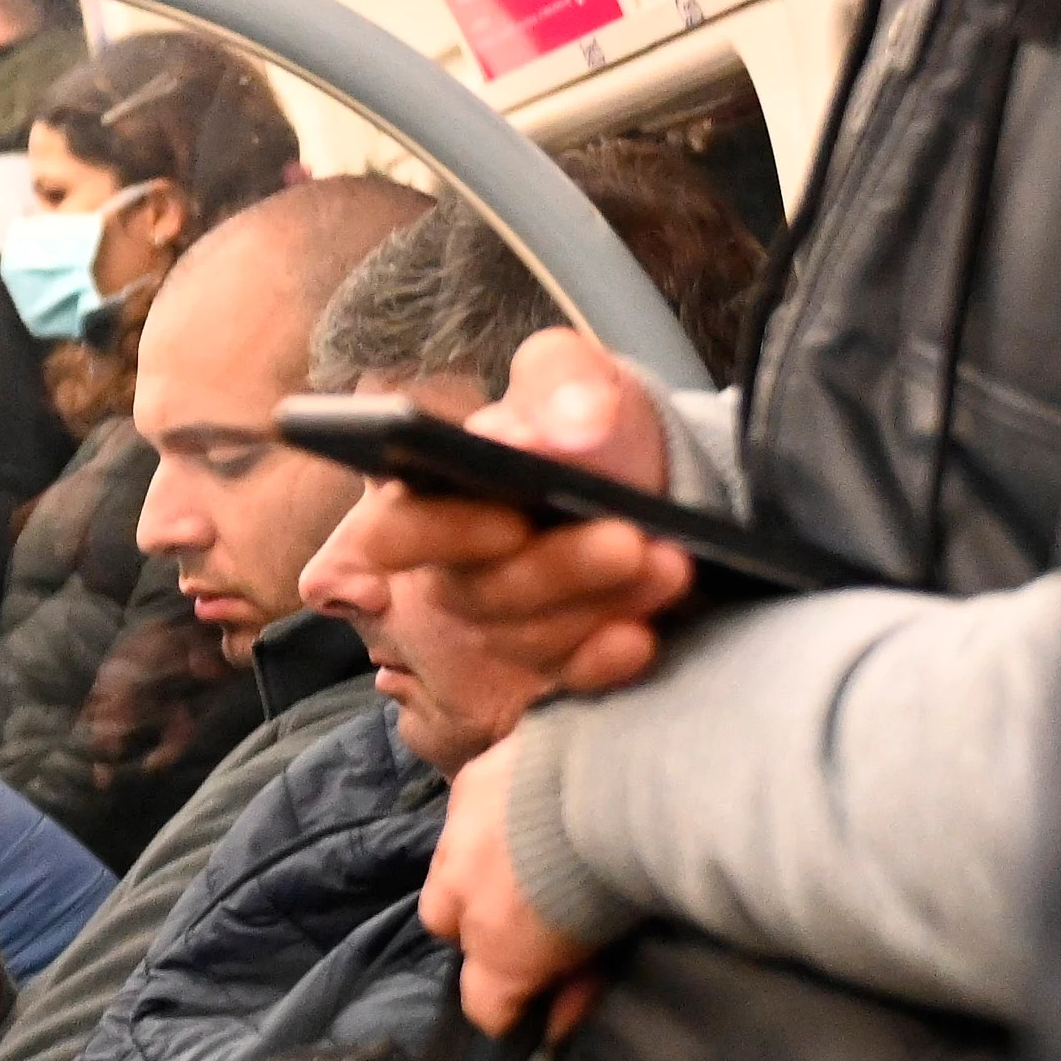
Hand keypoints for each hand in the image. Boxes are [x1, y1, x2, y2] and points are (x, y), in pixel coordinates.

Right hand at [339, 331, 694, 695]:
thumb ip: (559, 381)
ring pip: (529, 639)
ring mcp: (499, 630)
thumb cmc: (582, 426)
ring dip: (599, 603)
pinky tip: (640, 638)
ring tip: (670, 563)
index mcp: (428, 498)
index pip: (391, 534)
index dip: (441, 535)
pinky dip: (603, 661)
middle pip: (476, 593)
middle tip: (627, 538)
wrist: (643, 477)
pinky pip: (569, 681)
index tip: (509, 522)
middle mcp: (451, 574)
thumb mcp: (571, 379)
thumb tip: (558, 427)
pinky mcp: (553, 666)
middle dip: (556, 569)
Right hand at [422, 745, 599, 1038]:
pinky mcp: (469, 782)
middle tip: (524, 913)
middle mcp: (460, 896)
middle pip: (445, 928)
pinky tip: (526, 805)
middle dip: (474, 926)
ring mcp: (456, 836)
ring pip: (445, 867)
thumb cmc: (621, 880)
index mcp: (499, 949)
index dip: (506, 1006)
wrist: (613, 787)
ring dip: (474, 869)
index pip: (481, 1004)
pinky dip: (491, 816)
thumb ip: (576, 986)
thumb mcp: (607, 949)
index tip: (532, 999)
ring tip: (523, 854)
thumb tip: (557, 1024)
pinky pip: (465, 812)